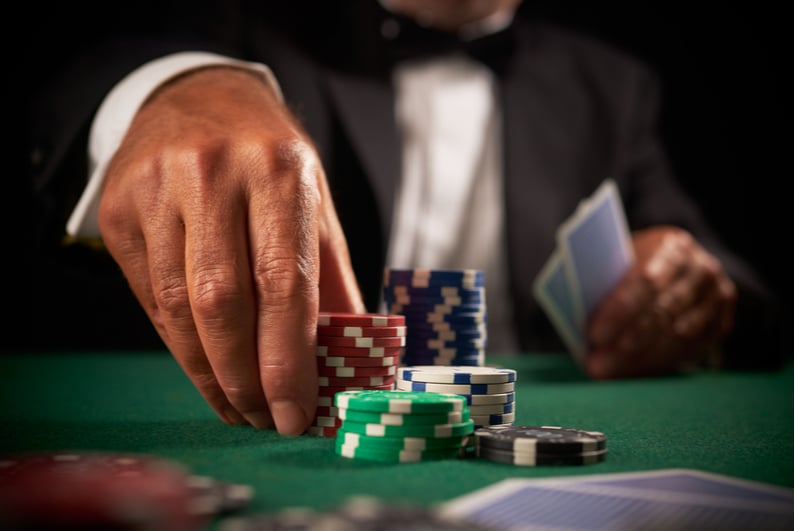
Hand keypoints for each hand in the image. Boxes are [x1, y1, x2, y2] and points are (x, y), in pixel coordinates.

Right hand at [98, 66, 364, 433]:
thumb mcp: (315, 204)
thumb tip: (352, 359)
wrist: (197, 99)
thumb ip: (333, 280)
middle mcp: (213, 174)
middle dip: (246, 378)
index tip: (296, 413)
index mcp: (279, 170)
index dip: (290, 360)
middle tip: (266, 419)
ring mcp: (157, 189)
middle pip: (223, 303)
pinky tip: (206, 368)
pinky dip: (180, 345)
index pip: (284, 283)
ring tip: (239, 406)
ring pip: (178, 308)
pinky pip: (149, 298)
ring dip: (210, 374)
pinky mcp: (119, 211)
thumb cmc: (269, 160)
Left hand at [585, 226, 736, 378]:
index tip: (592, 334)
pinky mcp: (720, 323)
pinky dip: (655, 364)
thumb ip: (606, 280)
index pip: (647, 280)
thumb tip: (578, 318)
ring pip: (677, 337)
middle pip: (662, 313)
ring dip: (637, 359)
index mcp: (670, 245)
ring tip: (605, 372)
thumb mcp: (620, 260)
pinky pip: (688, 350)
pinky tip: (629, 372)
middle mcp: (701, 269)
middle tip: (595, 365)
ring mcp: (716, 297)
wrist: (679, 264)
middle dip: (624, 344)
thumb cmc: (634, 263)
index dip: (619, 310)